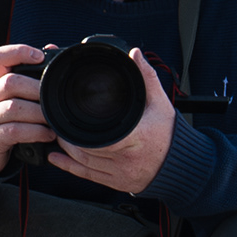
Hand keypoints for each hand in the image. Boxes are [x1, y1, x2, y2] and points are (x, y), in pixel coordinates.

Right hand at [0, 43, 52, 171]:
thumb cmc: (4, 118)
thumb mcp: (12, 96)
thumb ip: (30, 75)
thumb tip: (51, 48)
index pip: (0, 57)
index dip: (19, 52)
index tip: (39, 57)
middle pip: (10, 82)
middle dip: (36, 88)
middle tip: (54, 97)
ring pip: (14, 107)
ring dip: (39, 113)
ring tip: (53, 119)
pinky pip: (15, 131)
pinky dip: (35, 132)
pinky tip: (48, 134)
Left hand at [49, 49, 176, 195]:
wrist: (179, 163)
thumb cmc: (168, 133)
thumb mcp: (160, 102)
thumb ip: (146, 77)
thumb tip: (134, 54)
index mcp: (136, 138)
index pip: (102, 138)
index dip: (82, 132)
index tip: (71, 118)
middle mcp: (127, 158)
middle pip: (87, 150)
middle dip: (69, 138)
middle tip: (58, 124)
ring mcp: (120, 172)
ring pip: (84, 163)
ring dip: (67, 151)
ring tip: (58, 137)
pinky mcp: (116, 182)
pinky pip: (88, 176)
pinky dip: (69, 167)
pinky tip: (57, 159)